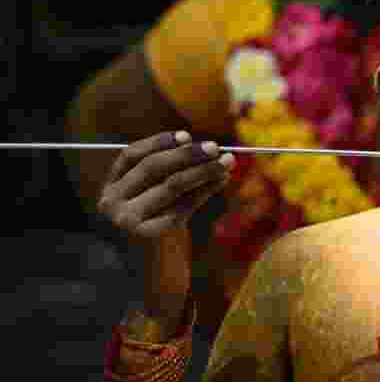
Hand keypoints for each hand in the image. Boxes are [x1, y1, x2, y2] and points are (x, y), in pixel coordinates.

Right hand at [99, 131, 233, 329]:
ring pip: (173, 184)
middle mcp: (110, 205)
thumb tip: (205, 148)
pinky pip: (185, 204)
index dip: (159, 142)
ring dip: (204, 169)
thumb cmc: (162, 241)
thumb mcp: (158, 205)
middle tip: (216, 147)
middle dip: (188, 154)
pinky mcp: (147, 235)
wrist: (156, 287)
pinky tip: (222, 181)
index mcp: (108, 193)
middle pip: (154, 166)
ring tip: (229, 161)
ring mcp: (126, 221)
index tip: (187, 134)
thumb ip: (167, 179)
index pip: (130, 156)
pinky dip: (207, 189)